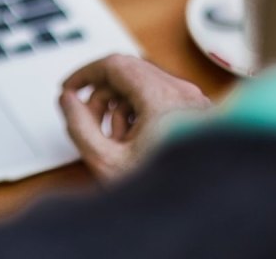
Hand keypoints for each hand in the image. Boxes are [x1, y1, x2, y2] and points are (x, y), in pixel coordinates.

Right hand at [59, 54, 210, 181]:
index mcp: (162, 98)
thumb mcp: (107, 161)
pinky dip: (138, 112)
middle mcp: (183, 93)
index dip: (84, 74)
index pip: (114, 64)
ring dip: (118, 106)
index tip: (69, 88)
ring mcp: (194, 102)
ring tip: (115, 140)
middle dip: (101, 95)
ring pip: (142, 86)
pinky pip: (158, 98)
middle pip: (127, 73)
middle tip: (87, 120)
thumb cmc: (168, 193)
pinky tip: (134, 142)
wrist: (206, 211)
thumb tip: (68, 100)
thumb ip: (79, 126)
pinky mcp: (197, 113)